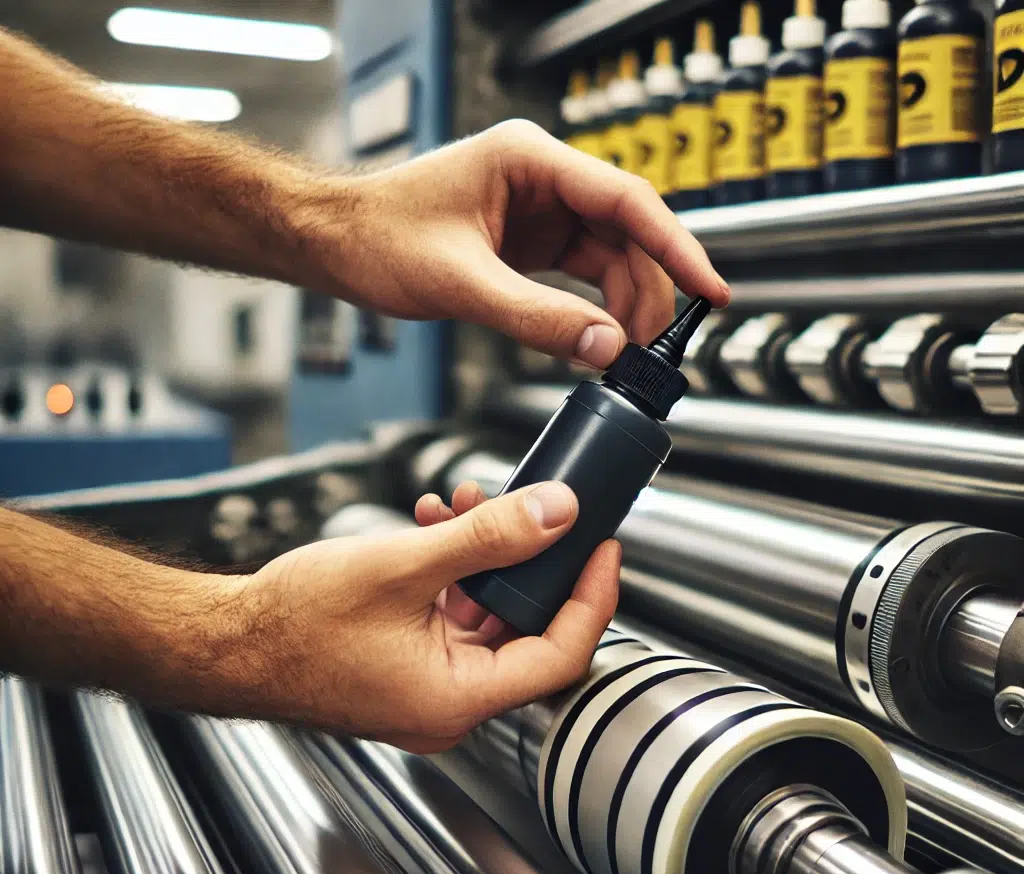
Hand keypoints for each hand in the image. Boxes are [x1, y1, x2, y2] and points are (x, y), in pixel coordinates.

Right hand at [230, 483, 619, 751]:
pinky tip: (434, 526)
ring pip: (487, 618)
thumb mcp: (403, 566)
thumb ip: (487, 539)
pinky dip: (452, 574)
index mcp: (458, 697)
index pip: (561, 654)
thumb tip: (556, 515)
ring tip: (467, 505)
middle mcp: (449, 702)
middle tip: (539, 512)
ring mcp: (427, 686)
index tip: (603, 547)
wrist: (225, 642)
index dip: (592, 597)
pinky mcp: (407, 666)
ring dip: (484, 558)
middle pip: (527, 631)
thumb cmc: (293, 622)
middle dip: (529, 561)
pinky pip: (451, 619)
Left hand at [303, 120, 728, 367]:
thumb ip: (537, 319)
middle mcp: (542, 179)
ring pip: (607, 256)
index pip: (627, 201)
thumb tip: (605, 348)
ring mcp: (537, 209)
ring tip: (625, 357)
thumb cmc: (378, 239)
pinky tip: (599, 339)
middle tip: (650, 353)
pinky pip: (579, 271)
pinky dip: (593, 307)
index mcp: (529, 161)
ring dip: (621, 305)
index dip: (676, 248)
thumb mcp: (461, 284)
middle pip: (625, 233)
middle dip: (645, 293)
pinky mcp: (527, 241)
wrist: (335, 242)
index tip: (710, 291)